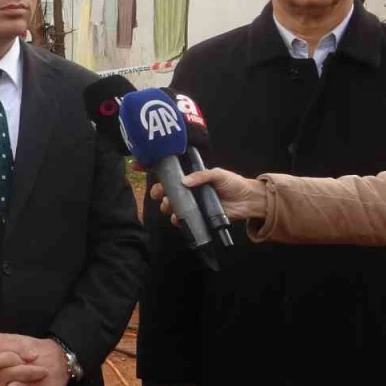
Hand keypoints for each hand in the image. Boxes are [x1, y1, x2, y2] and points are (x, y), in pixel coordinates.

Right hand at [146, 167, 266, 222]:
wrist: (248, 201)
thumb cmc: (233, 183)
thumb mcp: (218, 174)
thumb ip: (201, 176)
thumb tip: (184, 182)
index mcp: (191, 176)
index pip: (169, 170)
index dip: (152, 168)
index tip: (138, 165)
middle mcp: (188, 189)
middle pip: (165, 189)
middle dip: (158, 191)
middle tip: (159, 193)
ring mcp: (191, 203)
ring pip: (171, 204)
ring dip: (167, 205)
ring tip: (171, 206)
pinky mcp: (197, 216)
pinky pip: (181, 219)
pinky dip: (177, 219)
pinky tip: (178, 219)